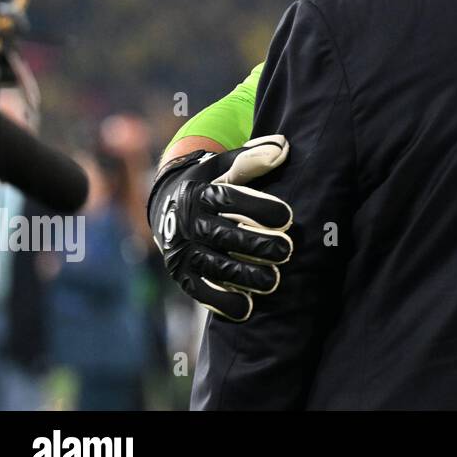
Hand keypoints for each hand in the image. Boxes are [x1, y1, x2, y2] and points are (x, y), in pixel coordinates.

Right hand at [147, 136, 293, 320]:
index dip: (259, 208)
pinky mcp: (181, 273)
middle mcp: (188, 221)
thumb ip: (255, 157)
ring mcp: (183, 249)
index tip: (288, 217)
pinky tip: (247, 308)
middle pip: (224, 235)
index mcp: (202, 191)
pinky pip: (199, 290)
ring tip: (273, 281)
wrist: (168, 204)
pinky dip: (222, 301)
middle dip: (257, 245)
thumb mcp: (227, 165)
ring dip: (244, 276)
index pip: (230, 198)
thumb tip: (283, 148)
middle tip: (286, 251)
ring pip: (214, 265)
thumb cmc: (212, 182)